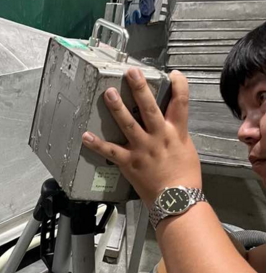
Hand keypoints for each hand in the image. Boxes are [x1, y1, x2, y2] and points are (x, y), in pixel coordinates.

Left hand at [82, 68, 201, 205]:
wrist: (177, 200)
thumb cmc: (184, 176)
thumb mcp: (186, 148)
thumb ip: (175, 132)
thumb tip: (168, 121)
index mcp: (175, 132)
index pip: (181, 104)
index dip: (179, 86)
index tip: (173, 74)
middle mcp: (158, 137)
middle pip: (150, 108)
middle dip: (140, 89)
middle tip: (131, 72)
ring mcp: (142, 149)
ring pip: (128, 124)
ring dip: (117, 108)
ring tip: (109, 93)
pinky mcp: (129, 162)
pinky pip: (110, 151)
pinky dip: (97, 144)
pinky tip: (86, 135)